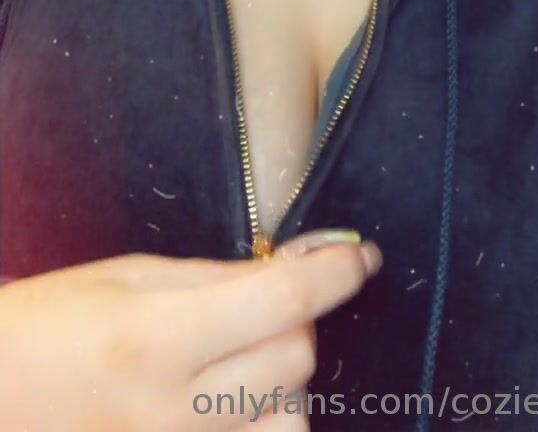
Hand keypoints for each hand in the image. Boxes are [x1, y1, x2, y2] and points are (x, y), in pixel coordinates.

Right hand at [0, 234, 381, 430]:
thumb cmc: (44, 325)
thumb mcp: (122, 277)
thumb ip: (211, 277)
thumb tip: (289, 270)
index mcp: (157, 338)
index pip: (284, 301)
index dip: (336, 272)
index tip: (360, 256)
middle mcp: (176, 410)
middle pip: (296, 359)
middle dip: (297, 319)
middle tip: (266, 300)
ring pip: (292, 421)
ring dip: (285, 382)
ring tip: (246, 359)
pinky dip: (264, 424)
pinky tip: (238, 400)